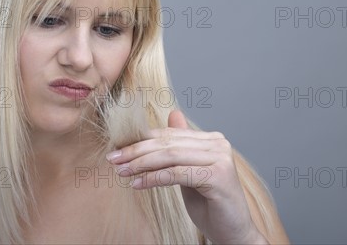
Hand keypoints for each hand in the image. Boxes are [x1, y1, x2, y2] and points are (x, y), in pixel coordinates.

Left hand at [106, 110, 267, 243]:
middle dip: (137, 151)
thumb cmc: (211, 204)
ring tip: (122, 172)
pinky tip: (137, 183)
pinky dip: (153, 178)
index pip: (170, 134)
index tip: (118, 150)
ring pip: (170, 156)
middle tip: (113, 159)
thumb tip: (172, 114)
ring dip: (141, 164)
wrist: (233, 232)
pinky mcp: (217, 176)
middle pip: (168, 143)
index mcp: (212, 140)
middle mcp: (218, 144)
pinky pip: (177, 173)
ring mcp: (220, 158)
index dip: (142, 140)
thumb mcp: (190, 172)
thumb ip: (181, 147)